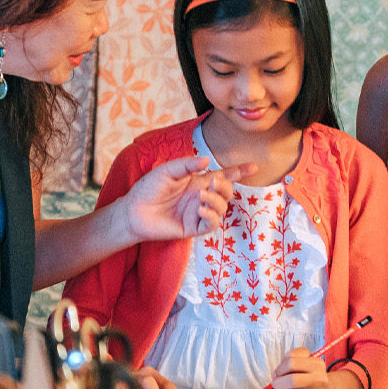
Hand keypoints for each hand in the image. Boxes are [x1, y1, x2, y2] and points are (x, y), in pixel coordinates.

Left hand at [119, 155, 256, 241]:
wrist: (133, 211)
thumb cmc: (148, 188)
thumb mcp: (167, 171)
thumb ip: (186, 165)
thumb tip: (207, 160)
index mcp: (196, 181)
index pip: (222, 176)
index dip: (238, 172)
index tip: (253, 166)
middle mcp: (200, 197)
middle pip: (226, 192)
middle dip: (226, 186)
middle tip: (213, 183)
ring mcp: (198, 213)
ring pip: (221, 208)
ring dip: (216, 201)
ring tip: (201, 197)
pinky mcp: (193, 228)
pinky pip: (211, 224)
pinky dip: (211, 215)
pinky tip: (200, 209)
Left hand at [268, 350, 353, 388]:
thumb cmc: (310, 375)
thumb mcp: (305, 360)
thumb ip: (289, 361)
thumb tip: (276, 375)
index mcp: (317, 364)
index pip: (291, 362)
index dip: (280, 368)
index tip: (277, 373)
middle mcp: (318, 379)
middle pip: (291, 380)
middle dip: (277, 383)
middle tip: (274, 384)